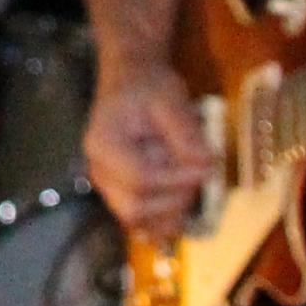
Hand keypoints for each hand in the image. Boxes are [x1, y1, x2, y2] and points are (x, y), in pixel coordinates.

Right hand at [86, 58, 212, 238]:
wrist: (132, 83)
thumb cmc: (147, 87)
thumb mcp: (169, 98)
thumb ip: (185, 131)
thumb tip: (206, 163)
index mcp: (103, 144)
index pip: (140, 178)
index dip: (176, 179)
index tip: (206, 167)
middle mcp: (99, 171)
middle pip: (134, 207)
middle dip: (173, 199)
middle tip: (199, 175)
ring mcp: (108, 186)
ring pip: (137, 220)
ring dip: (171, 211)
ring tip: (190, 181)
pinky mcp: (121, 194)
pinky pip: (139, 222)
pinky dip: (162, 221)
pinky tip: (183, 207)